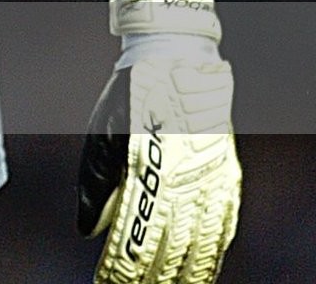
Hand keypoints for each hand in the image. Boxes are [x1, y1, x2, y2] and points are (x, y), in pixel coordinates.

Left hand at [77, 0, 240, 283]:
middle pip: (168, 249)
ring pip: (201, 245)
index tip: (108, 283)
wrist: (180, 55)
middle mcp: (182, 177)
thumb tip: (86, 229)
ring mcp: (210, 178)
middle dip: (150, 279)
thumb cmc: (133, 91)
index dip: (121, 268)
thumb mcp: (103, 131)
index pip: (134, 236)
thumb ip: (95, 183)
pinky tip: (204, 271)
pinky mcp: (228, 174)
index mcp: (145, 166)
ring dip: (184, 276)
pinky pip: (225, 225)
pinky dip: (214, 254)